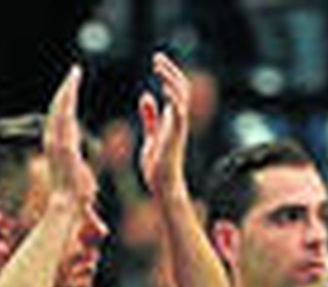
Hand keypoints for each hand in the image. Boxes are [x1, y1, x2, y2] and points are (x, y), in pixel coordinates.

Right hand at [43, 64, 96, 206]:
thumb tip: (96, 221)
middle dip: (65, 93)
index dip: (67, 109)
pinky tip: (72, 84)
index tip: (72, 96)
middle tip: (73, 74)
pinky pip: (63, 114)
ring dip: (66, 91)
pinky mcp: (60, 141)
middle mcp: (56, 145)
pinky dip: (67, 98)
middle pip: (59, 112)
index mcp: (63, 153)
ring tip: (74, 73)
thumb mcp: (84, 195)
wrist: (64, 210)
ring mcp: (56, 142)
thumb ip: (88, 196)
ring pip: (60, 109)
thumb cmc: (74, 207)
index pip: (64, 125)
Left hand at [139, 52, 190, 200]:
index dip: (167, 73)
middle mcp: (178, 119)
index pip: (175, 89)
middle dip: (169, 70)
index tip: (156, 61)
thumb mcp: (150, 135)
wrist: (162, 187)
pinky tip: (164, 86)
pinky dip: (173, 97)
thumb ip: (150, 116)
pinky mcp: (176, 135)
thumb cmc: (157, 166)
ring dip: (170, 78)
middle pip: (180, 86)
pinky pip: (179, 111)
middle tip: (156, 57)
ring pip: (181, 94)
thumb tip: (146, 95)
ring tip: (158, 65)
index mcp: (172, 118)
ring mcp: (179, 126)